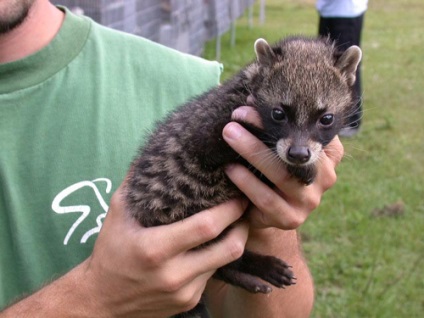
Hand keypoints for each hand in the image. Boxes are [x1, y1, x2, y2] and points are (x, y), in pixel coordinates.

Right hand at [70, 185, 248, 317]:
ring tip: (234, 222)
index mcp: (155, 249)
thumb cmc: (109, 254)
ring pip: (225, 262)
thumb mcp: (116, 215)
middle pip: (228, 248)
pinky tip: (213, 244)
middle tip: (245, 206)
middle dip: (243, 224)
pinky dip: (217, 256)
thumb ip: (134, 183)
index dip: (229, 209)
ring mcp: (185, 292)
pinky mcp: (189, 302)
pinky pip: (213, 274)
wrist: (102, 303)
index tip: (238, 194)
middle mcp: (174, 274)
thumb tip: (151, 153)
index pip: (206, 227)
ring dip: (234, 240)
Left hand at [222, 106, 343, 229]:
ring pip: (281, 173)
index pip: (309, 127)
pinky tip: (230, 168)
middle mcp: (325, 176)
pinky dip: (246, 181)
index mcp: (328, 152)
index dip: (283, 114)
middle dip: (263, 129)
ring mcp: (310, 200)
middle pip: (295, 149)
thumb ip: (272, 128)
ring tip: (229, 134)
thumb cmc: (271, 171)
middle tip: (236, 115)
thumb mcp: (277, 147)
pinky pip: (267, 199)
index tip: (254, 101)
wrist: (266, 212)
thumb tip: (250, 100)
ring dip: (252, 151)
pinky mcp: (292, 218)